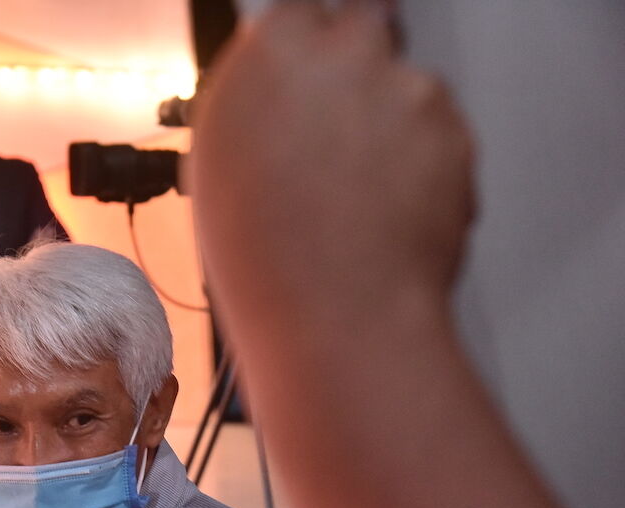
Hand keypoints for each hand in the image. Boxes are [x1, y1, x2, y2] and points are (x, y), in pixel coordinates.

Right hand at [192, 0, 474, 334]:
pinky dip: (425, 166)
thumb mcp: (219, 168)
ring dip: (393, 126)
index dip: (303, 48)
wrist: (336, 311)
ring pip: (407, 88)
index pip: (296, 14)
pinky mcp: (456, 130)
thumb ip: (256, 111)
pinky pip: (442, 136)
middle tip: (340, 125)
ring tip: (359, 196)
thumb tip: (272, 103)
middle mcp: (344, 55)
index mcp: (270, 53)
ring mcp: (406, 90)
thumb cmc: (268, 257)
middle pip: (363, 25)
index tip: (303, 73)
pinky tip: (388, 211)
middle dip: (358, 68)